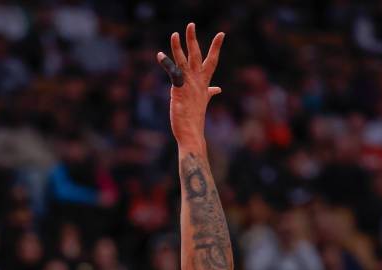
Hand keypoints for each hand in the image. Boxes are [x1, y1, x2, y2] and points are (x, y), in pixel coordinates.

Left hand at [157, 23, 223, 148]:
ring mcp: (189, 85)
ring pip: (183, 61)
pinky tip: (159, 55)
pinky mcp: (179, 90)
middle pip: (197, 56)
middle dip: (193, 40)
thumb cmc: (195, 120)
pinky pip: (172, 72)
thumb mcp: (203, 102)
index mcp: (204, 84)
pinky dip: (166, 63)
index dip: (216, 48)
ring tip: (175, 33)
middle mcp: (198, 82)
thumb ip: (209, 92)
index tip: (221, 34)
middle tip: (191, 24)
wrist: (192, 134)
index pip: (212, 62)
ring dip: (178, 46)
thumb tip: (217, 89)